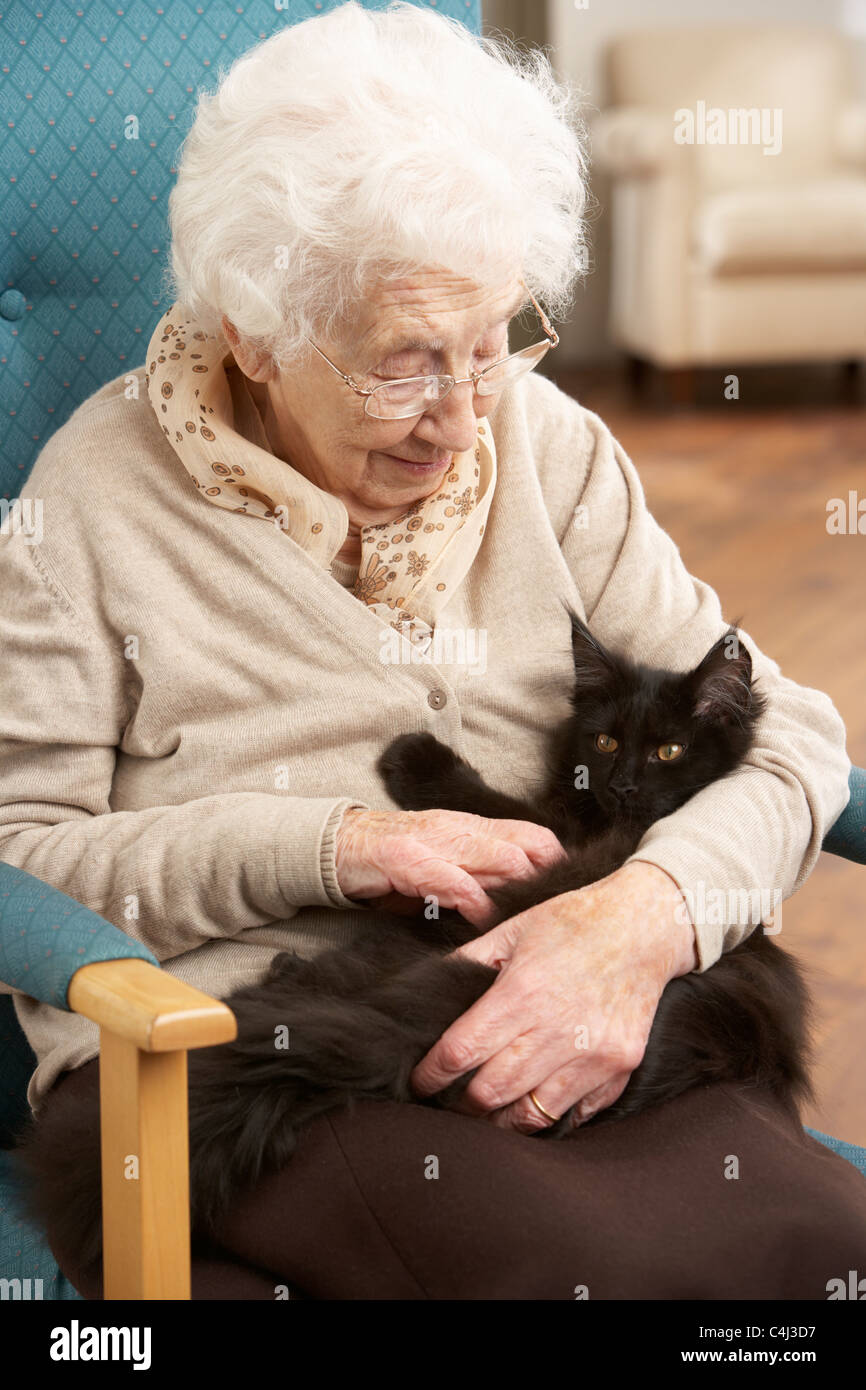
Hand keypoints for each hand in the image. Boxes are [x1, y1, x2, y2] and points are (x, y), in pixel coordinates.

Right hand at [334, 806, 564, 928]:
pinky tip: (486, 922)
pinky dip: (476, 902)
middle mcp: (461, 829)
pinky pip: (454, 881)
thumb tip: (513, 904)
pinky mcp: (409, 859)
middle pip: (527, 848)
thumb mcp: (443, 862)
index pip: (532, 836)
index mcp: (472, 827)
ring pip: (500, 859)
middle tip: (564, 913)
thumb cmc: (392, 860)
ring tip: (535, 920)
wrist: (337, 846)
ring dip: (521, 892)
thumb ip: (477, 876)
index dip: (558, 863)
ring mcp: (436, 841)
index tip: (574, 893)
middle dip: (550, 881)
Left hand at [409, 860, 696, 1127]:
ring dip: (502, 1122)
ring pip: (531, 1114)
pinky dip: (551, 1116)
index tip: (421, 1082)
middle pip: (490, 1093)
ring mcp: (592, 1054)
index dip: (432, 1075)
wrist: (645, 925)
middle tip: (450, 1103)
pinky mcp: (619, 1067)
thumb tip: (424, 986)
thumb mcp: (513, 929)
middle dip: (462, 1105)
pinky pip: (576, 1114)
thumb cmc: (575, 922)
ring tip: (487, 1117)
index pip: (460, 1052)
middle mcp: (556, 1030)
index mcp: (521, 993)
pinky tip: (533, 1107)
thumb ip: (467, 962)